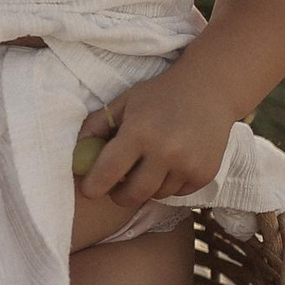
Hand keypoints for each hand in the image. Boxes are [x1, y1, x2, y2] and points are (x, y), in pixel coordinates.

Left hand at [77, 72, 233, 209]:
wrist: (211, 88)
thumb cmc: (161, 94)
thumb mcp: (125, 102)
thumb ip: (96, 126)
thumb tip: (74, 155)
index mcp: (139, 132)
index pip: (107, 173)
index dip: (92, 187)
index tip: (88, 189)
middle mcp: (165, 152)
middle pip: (132, 196)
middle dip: (119, 195)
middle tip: (117, 187)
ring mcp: (187, 165)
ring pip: (156, 195)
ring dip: (147, 187)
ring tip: (150, 165)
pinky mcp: (205, 174)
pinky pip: (178, 193)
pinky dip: (170, 184)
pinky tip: (172, 163)